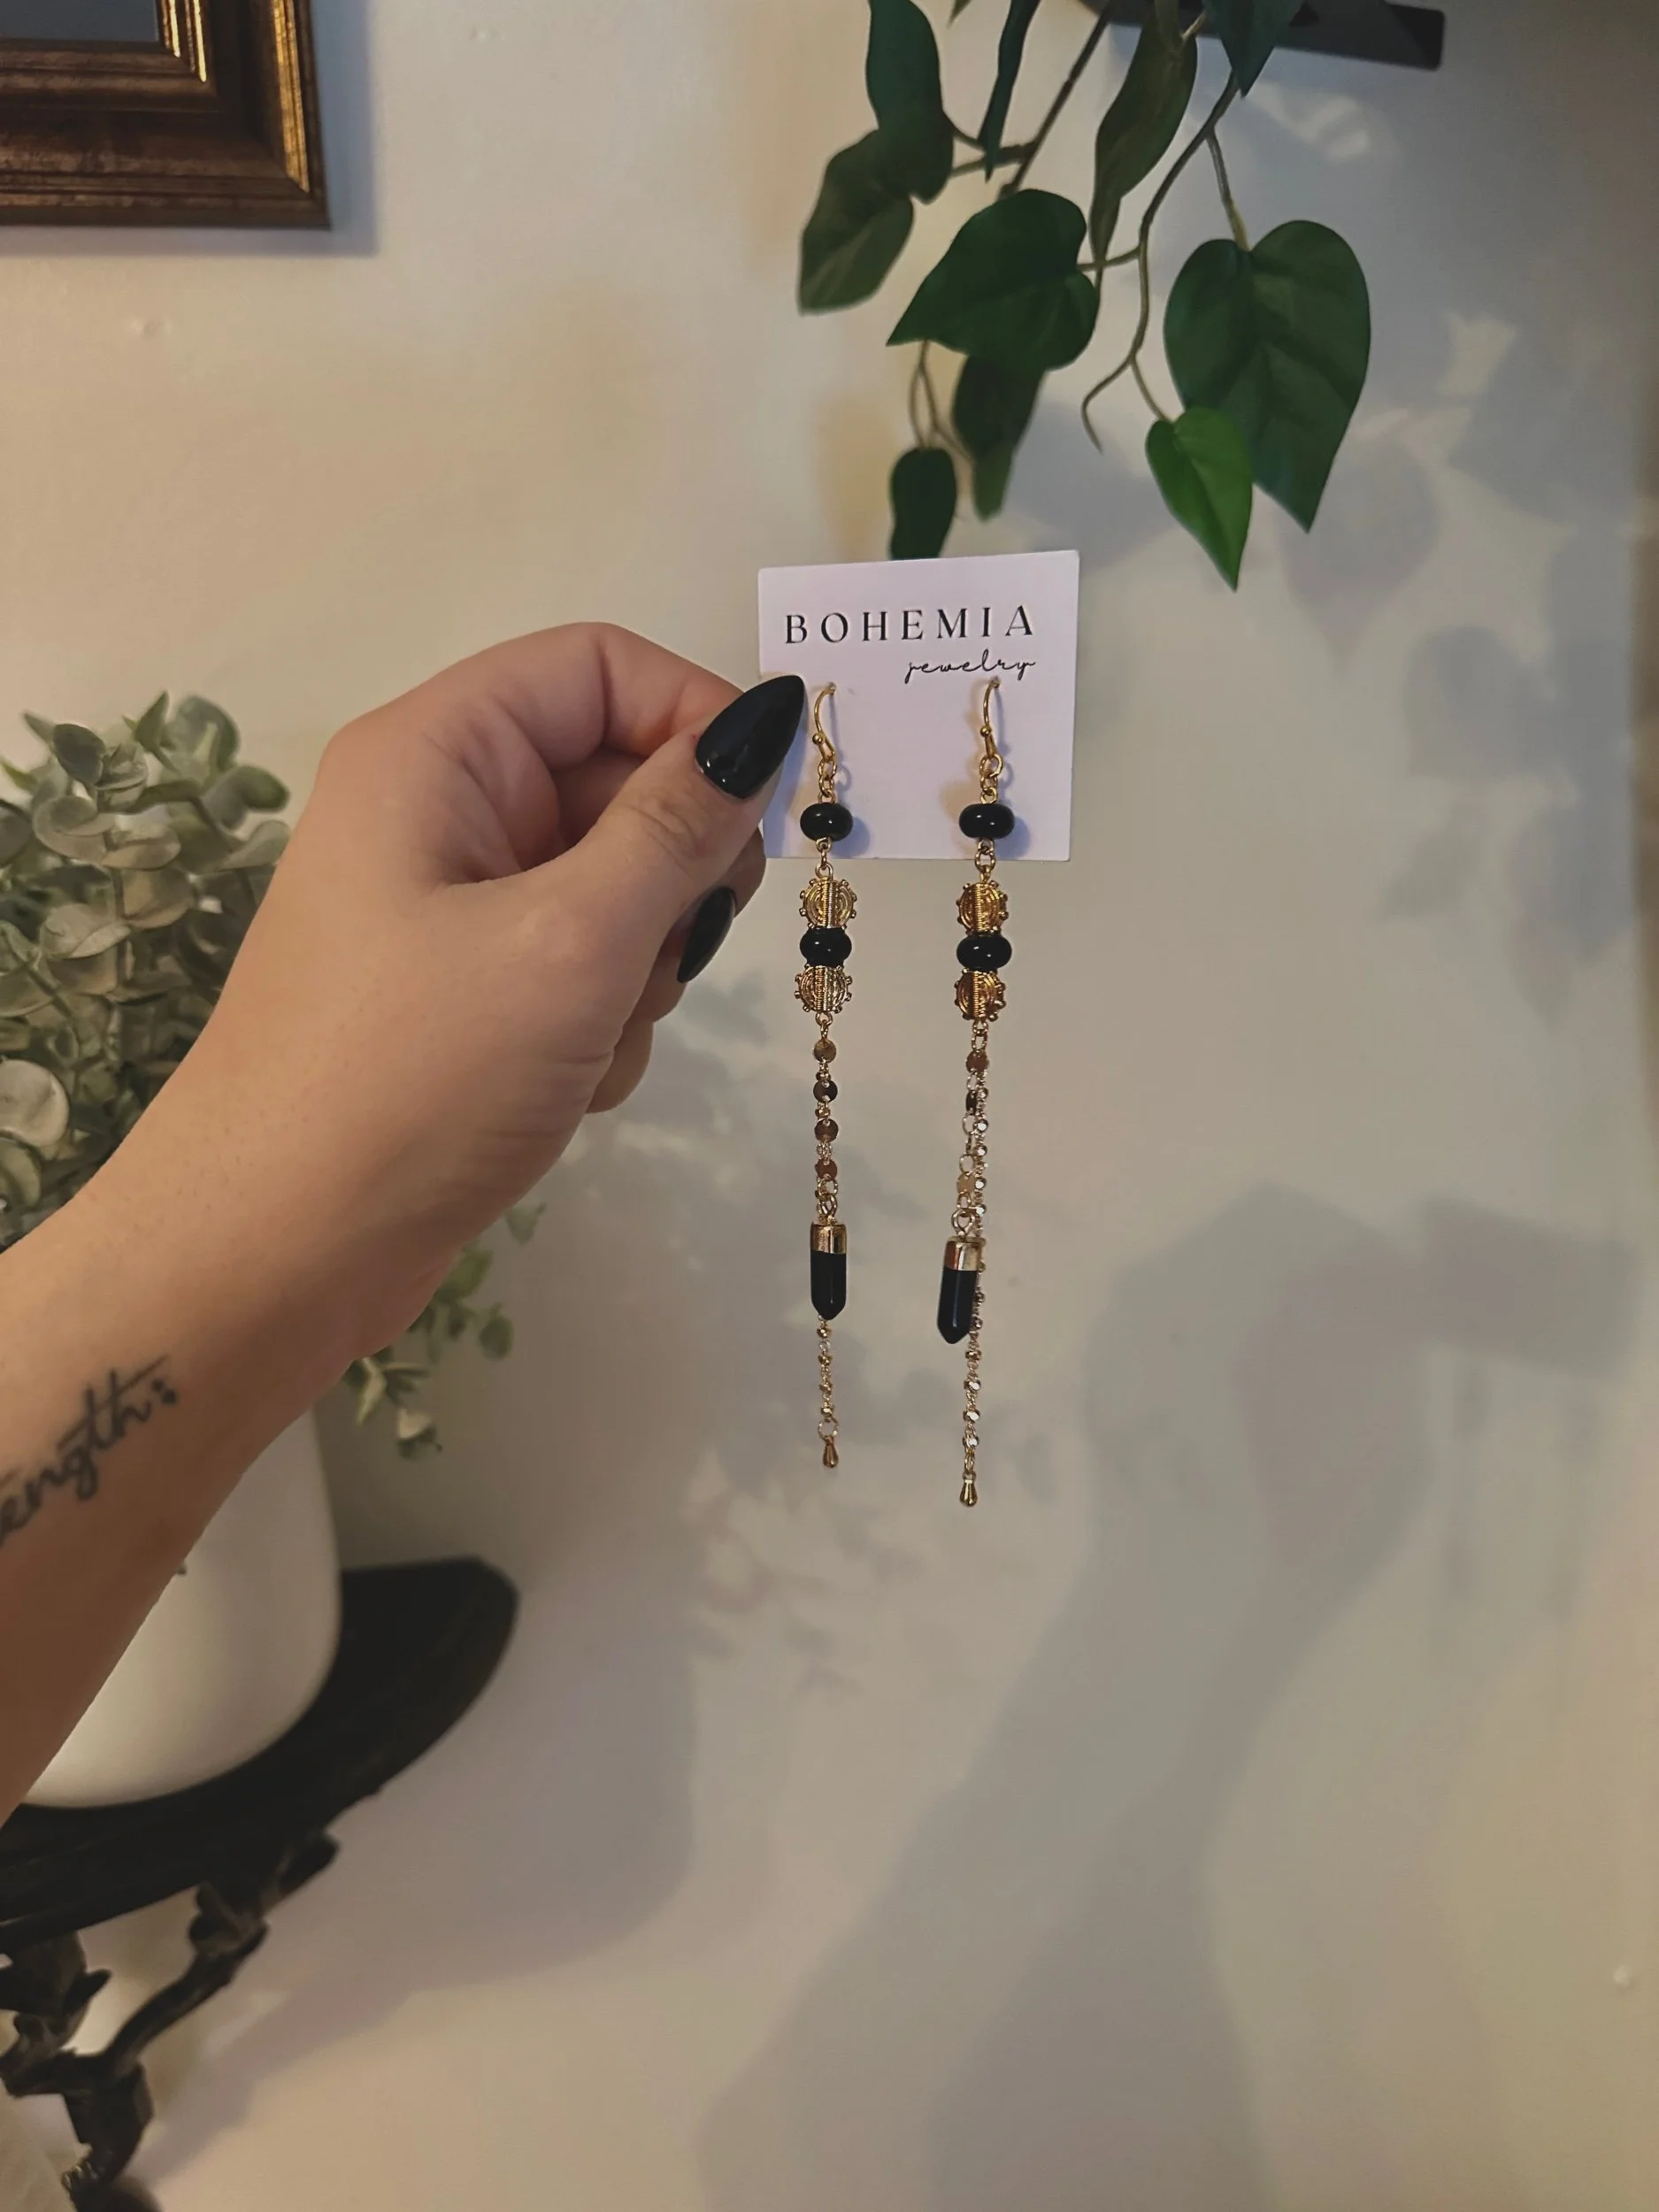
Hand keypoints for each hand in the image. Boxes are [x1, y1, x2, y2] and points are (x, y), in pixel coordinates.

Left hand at [111, 626, 803, 1353]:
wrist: (274, 1253)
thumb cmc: (414, 1077)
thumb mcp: (570, 940)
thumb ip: (678, 827)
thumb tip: (765, 722)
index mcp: (435, 755)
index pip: (597, 669)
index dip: (695, 718)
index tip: (770, 811)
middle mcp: (437, 814)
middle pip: (613, 784)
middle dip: (668, 875)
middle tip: (672, 950)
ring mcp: (448, 913)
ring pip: (611, 893)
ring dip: (637, 970)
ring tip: (588, 1039)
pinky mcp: (463, 1000)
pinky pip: (578, 974)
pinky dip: (597, 1026)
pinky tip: (562, 1088)